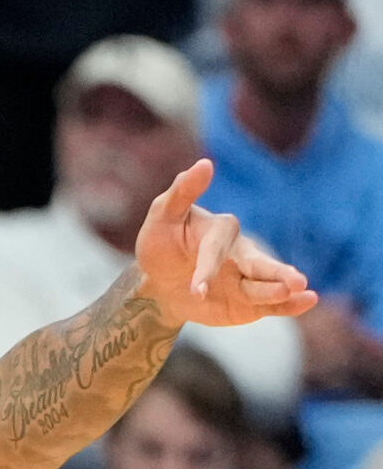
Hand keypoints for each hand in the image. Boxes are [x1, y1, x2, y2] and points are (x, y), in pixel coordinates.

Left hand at [132, 161, 314, 327]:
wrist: (160, 282)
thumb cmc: (161, 243)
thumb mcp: (164, 216)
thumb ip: (183, 193)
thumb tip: (204, 164)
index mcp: (222, 230)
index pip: (216, 249)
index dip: (207, 268)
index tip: (197, 288)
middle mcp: (242, 254)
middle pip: (259, 264)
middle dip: (277, 273)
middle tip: (296, 280)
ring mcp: (248, 278)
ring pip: (266, 284)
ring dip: (281, 288)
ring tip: (300, 289)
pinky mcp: (251, 302)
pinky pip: (271, 304)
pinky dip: (290, 305)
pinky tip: (308, 301)